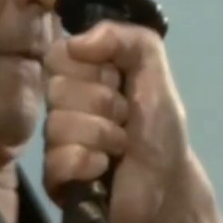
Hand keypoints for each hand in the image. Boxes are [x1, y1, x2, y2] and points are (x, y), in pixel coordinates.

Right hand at [42, 20, 191, 222]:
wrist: (168, 184)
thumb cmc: (159, 127)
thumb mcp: (155, 71)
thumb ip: (128, 39)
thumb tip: (77, 42)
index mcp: (81, 75)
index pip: (59, 54)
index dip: (92, 67)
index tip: (117, 80)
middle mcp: (62, 104)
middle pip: (58, 88)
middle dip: (104, 103)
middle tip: (124, 117)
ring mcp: (55, 141)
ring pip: (59, 124)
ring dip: (104, 134)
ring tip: (121, 146)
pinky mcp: (54, 177)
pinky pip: (58, 159)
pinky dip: (90, 162)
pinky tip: (105, 168)